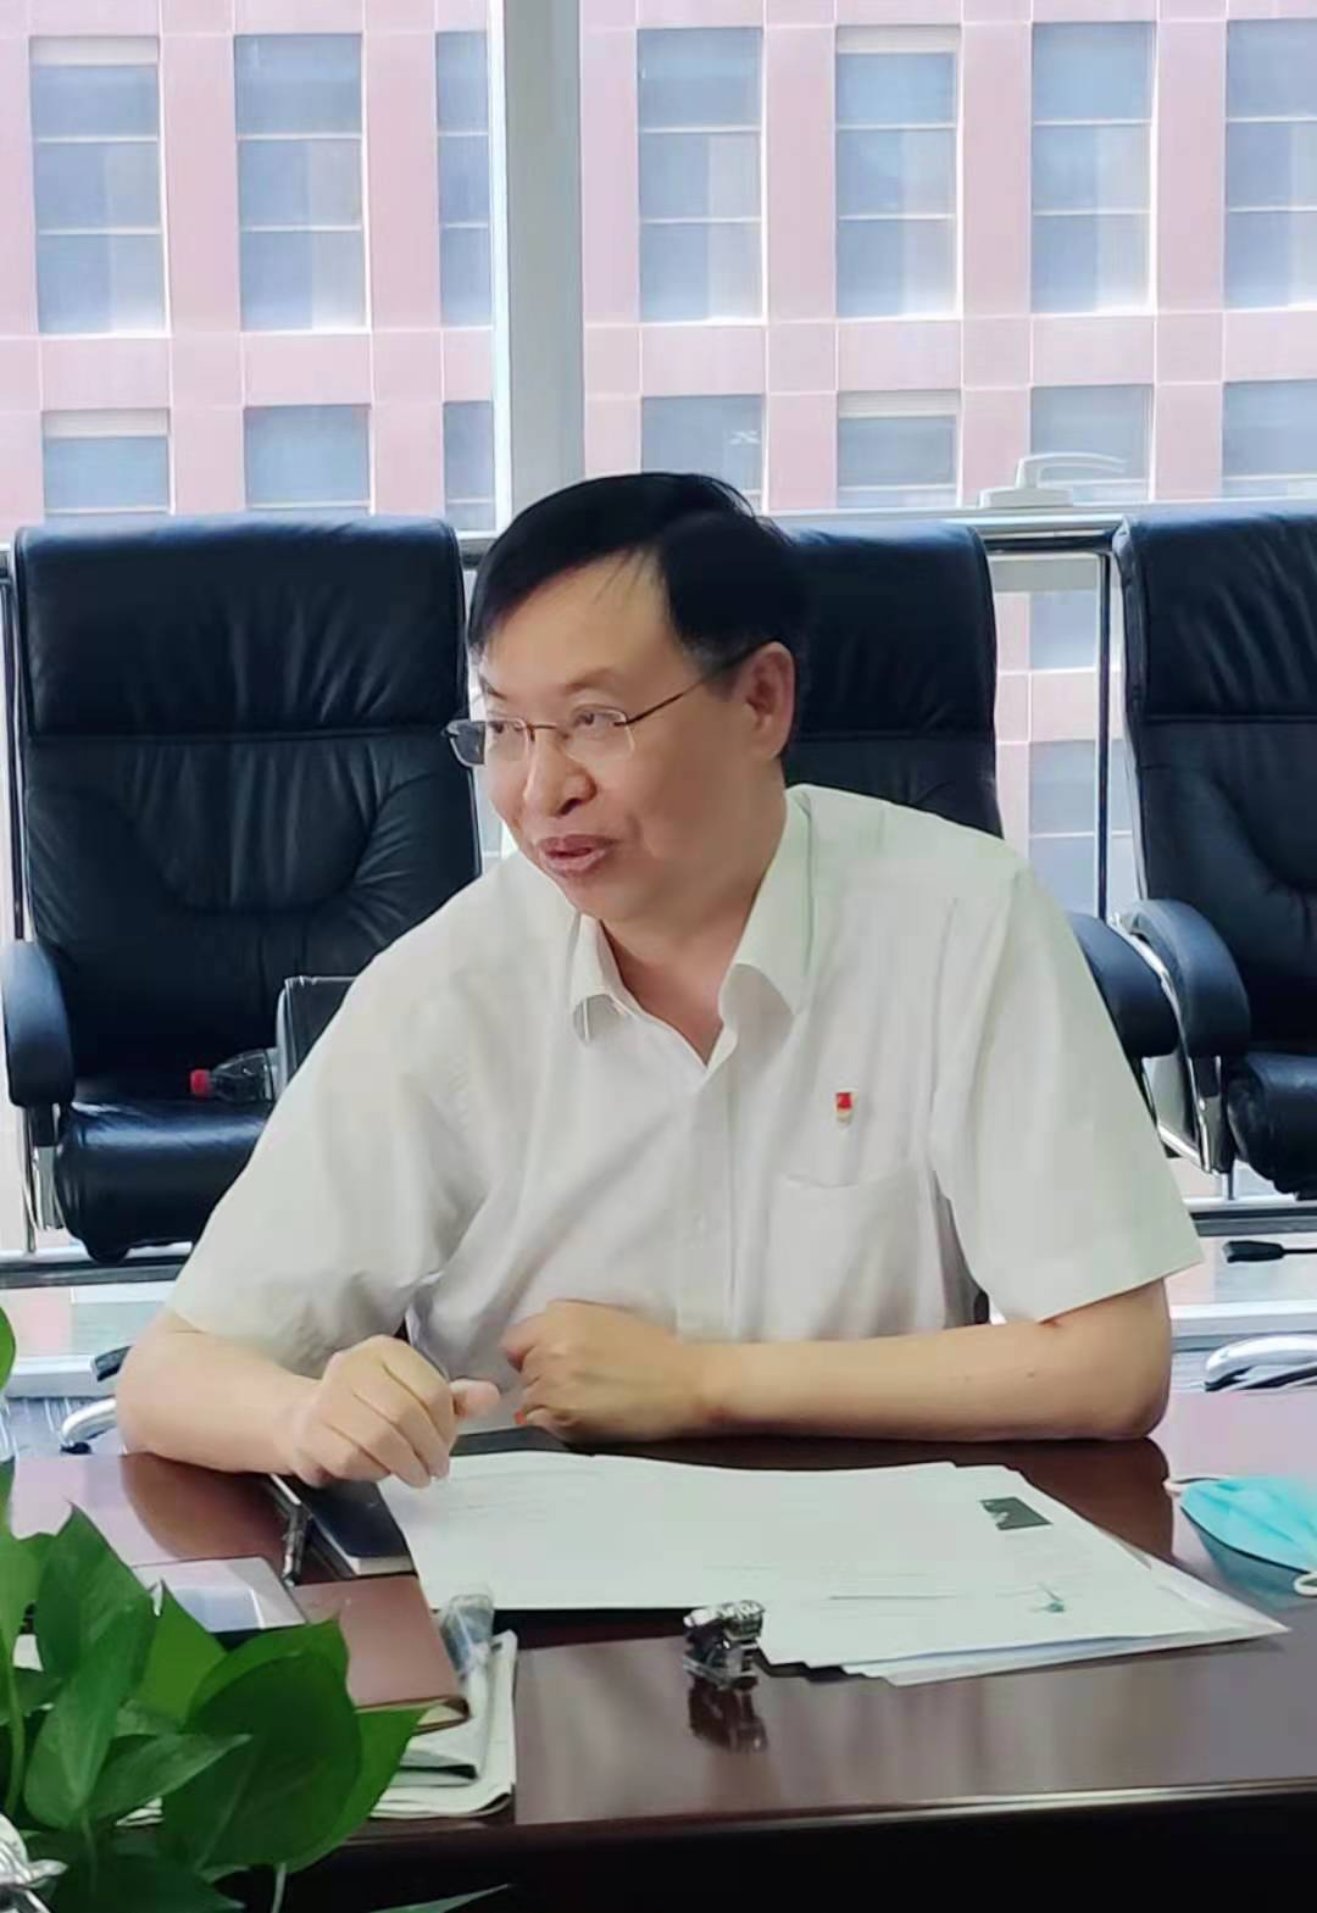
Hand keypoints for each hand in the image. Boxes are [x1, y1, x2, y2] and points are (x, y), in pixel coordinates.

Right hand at [286, 1336, 499, 1488]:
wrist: (303, 1418)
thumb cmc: (368, 1407)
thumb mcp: (412, 1395)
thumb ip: (453, 1398)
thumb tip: (490, 1396)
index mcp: (384, 1351)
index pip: (431, 1389)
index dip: (448, 1424)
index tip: (450, 1444)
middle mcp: (352, 1366)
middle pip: (406, 1413)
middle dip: (430, 1449)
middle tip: (438, 1468)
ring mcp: (327, 1398)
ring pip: (380, 1438)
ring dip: (406, 1465)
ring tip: (418, 1476)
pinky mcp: (310, 1431)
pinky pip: (353, 1458)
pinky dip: (375, 1471)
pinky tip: (382, 1471)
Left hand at [502, 1302, 711, 1441]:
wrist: (686, 1383)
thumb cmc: (655, 1352)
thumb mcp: (603, 1318)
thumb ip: (563, 1329)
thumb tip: (533, 1354)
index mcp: (560, 1315)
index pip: (515, 1342)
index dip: (532, 1354)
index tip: (552, 1363)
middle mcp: (550, 1346)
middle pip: (522, 1371)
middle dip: (542, 1378)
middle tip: (581, 1385)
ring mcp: (552, 1383)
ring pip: (528, 1400)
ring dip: (549, 1404)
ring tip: (588, 1402)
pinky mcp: (560, 1418)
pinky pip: (537, 1424)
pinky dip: (554, 1425)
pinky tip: (587, 1417)